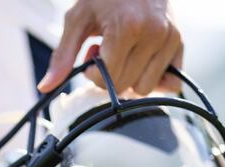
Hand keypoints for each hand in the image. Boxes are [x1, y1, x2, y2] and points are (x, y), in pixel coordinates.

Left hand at [38, 0, 182, 95]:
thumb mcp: (77, 19)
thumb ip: (62, 55)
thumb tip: (44, 87)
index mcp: (128, 27)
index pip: (108, 79)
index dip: (94, 74)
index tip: (92, 54)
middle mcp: (155, 33)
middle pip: (125, 86)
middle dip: (111, 76)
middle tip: (107, 51)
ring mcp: (171, 38)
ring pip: (146, 89)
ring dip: (131, 78)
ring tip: (125, 53)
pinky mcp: (180, 43)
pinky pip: (171, 82)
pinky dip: (154, 79)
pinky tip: (141, 61)